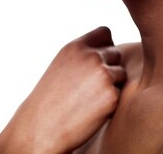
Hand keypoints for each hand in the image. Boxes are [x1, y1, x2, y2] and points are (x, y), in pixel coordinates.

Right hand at [0, 26, 125, 153]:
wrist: (40, 129)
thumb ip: (83, 54)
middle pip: (116, 53)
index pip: (104, 32)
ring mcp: (103, 75)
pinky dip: (110, 102)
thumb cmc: (50, 99)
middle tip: (89, 86)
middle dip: (109, 67)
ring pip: (121, 73)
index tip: (98, 60)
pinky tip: (91, 110)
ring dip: (112, 85)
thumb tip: (112, 47)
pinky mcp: (111, 95)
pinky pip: (120, 94)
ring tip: (88, 98)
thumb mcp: (62, 66)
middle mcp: (90, 57)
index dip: (106, 45)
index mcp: (76, 47)